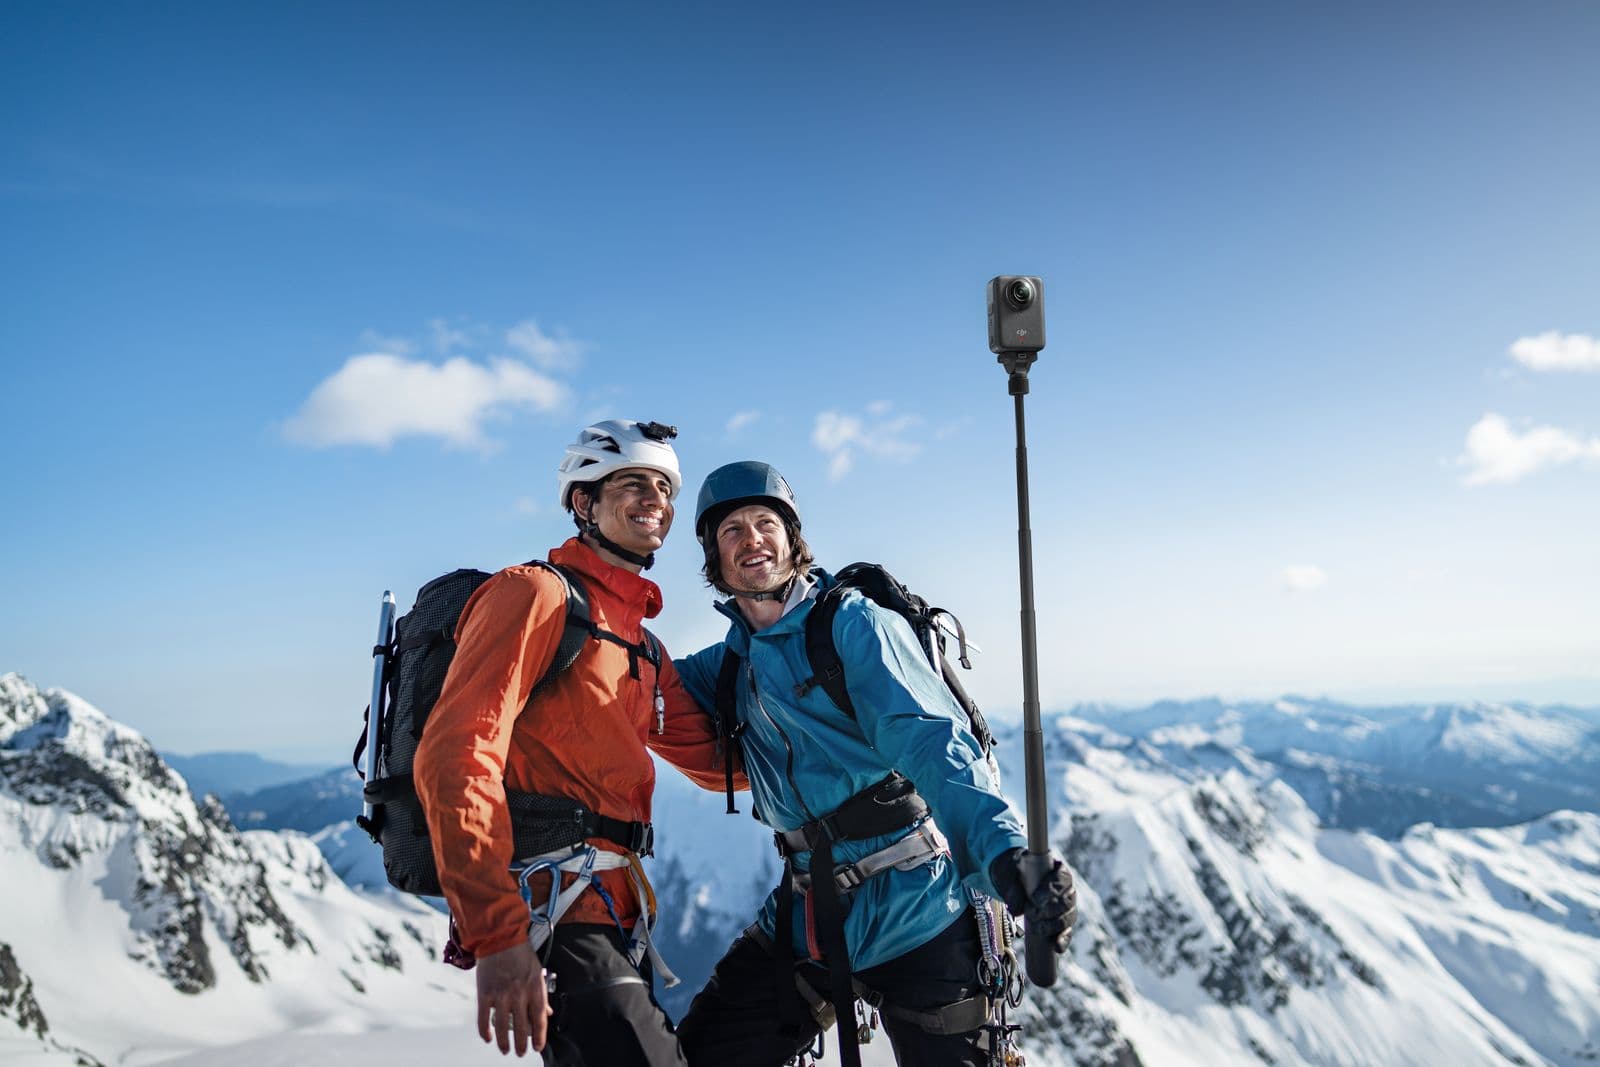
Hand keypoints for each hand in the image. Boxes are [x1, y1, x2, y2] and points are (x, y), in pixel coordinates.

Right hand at [475, 941, 551, 1055]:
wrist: (500, 937)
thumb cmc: (520, 954)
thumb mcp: (537, 972)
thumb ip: (541, 994)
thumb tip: (547, 1013)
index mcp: (535, 988)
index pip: (540, 1019)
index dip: (539, 1036)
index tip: (537, 1047)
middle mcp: (519, 994)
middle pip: (522, 1027)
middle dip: (522, 1045)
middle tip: (521, 1053)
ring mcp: (501, 995)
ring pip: (503, 1027)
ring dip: (504, 1043)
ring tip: (506, 1050)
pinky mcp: (484, 994)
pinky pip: (483, 1018)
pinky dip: (485, 1031)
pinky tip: (488, 1038)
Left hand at [990, 847, 1077, 952]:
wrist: (1011, 882)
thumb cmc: (1012, 873)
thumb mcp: (1008, 874)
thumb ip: (1012, 888)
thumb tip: (1017, 910)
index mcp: (1057, 869)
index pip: (1063, 879)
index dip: (1051, 890)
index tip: (1035, 899)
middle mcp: (1066, 888)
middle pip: (1068, 901)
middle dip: (1049, 911)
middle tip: (1031, 913)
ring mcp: (1066, 907)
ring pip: (1069, 917)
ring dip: (1052, 925)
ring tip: (1036, 928)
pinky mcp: (1062, 923)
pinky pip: (1067, 932)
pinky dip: (1063, 940)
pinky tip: (1057, 946)